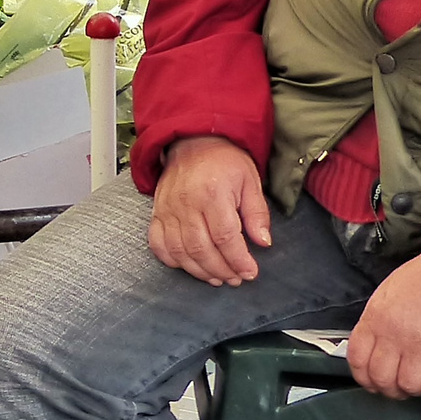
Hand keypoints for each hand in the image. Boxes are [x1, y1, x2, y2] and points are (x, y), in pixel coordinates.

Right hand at [148, 136, 271, 286]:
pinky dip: (172, 260)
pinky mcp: (157, 213)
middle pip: (202, 249)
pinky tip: (188, 265)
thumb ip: (257, 213)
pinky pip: (158, 244)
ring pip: (180, 252)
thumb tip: (263, 242)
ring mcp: (168, 210)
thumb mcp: (250, 180)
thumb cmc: (223, 160)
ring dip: (200, 271)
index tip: (250, 272)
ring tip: (217, 277)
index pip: (225, 237)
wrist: (193, 141)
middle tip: (236, 278)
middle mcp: (187, 204)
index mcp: (213, 194)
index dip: (238, 260)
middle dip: (222, 270)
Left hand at [347, 247, 420, 397]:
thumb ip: (377, 321)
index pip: (357, 360)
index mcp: (376, 318)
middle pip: (381, 378)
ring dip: (415, 388)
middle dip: (389, 388)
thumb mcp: (389, 293)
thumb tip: (372, 347)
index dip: (363, 377)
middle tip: (398, 387)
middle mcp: (395, 334)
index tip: (372, 381)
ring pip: (409, 386)